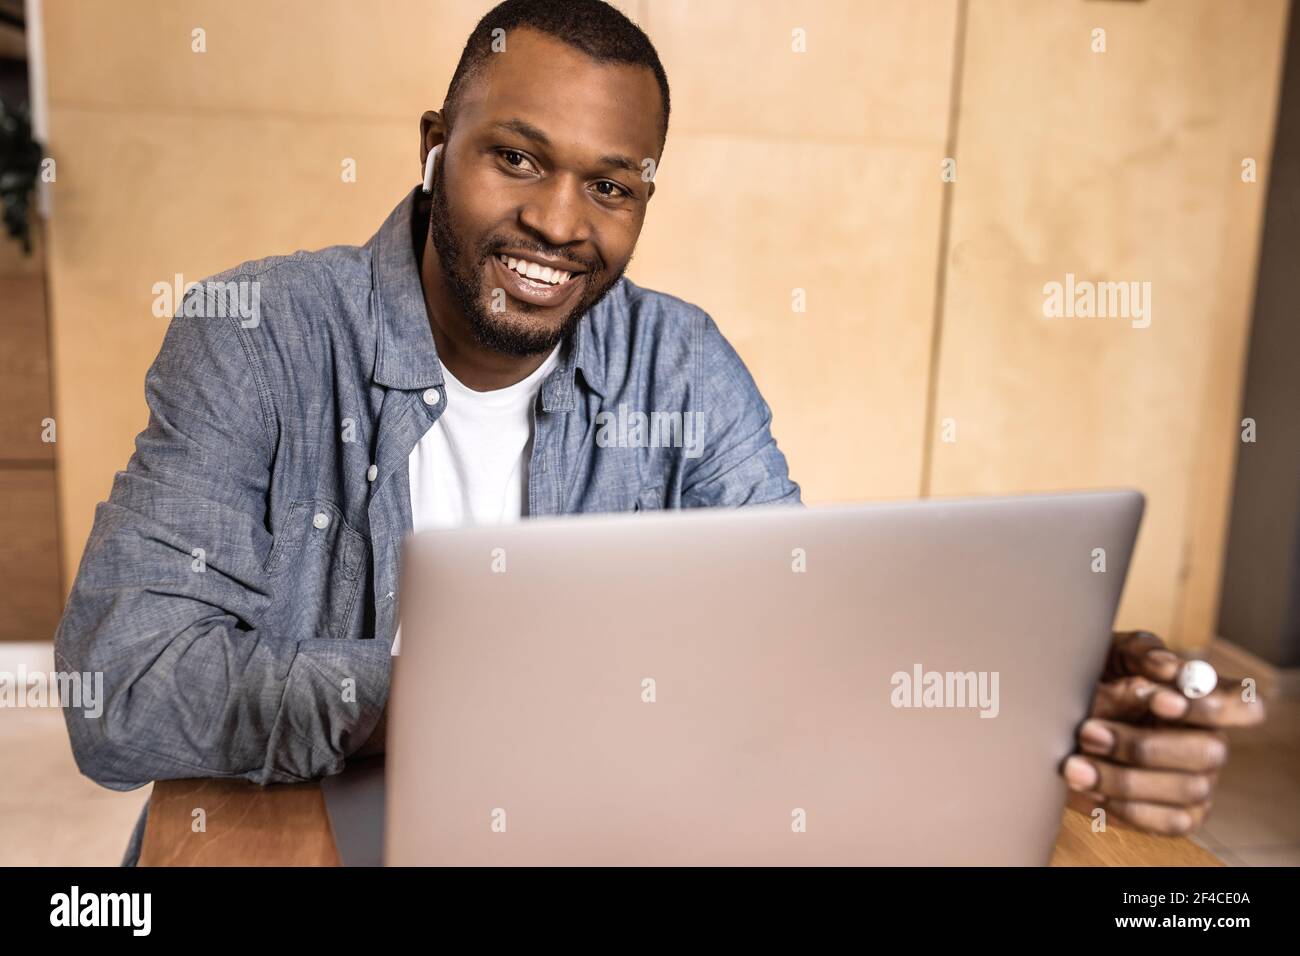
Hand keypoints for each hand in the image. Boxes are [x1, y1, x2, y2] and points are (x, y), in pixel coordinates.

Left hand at [1061, 630, 1265, 835]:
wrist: (1060, 716)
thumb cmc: (1096, 679)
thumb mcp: (1112, 654)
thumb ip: (1141, 654)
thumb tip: (1168, 667)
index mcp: (1202, 699)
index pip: (1242, 706)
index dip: (1210, 706)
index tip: (1164, 701)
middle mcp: (1208, 741)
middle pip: (1210, 751)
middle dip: (1144, 744)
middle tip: (1087, 732)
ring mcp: (1198, 781)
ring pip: (1186, 788)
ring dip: (1123, 778)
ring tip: (1073, 765)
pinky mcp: (1179, 814)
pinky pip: (1168, 821)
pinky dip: (1126, 806)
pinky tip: (1090, 788)